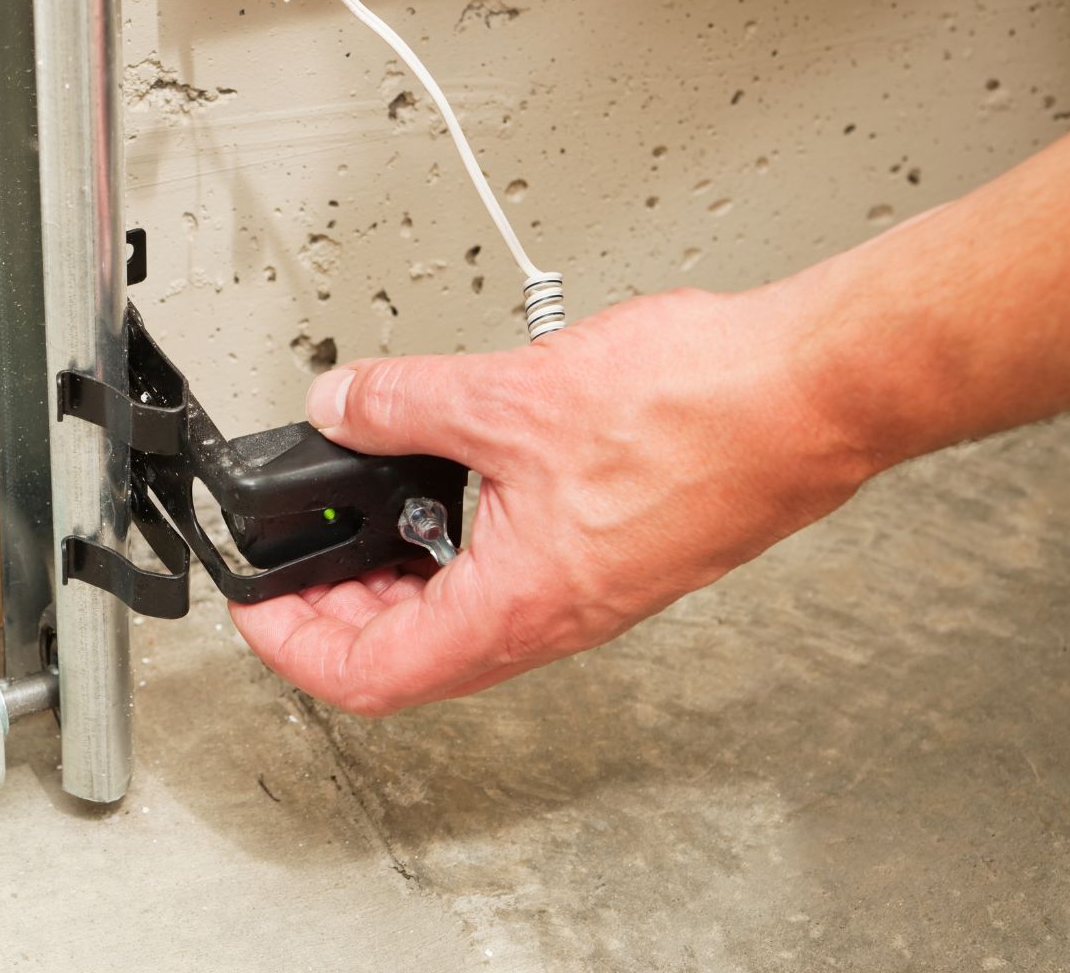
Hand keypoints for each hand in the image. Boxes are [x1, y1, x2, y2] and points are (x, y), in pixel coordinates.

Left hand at [227, 287, 879, 715]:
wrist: (814, 393)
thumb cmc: (700, 412)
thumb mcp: (507, 397)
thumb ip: (402, 404)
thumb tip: (341, 406)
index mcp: (514, 608)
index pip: (368, 675)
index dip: (293, 647)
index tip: (256, 605)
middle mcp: (551, 618)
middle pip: (407, 656)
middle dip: (336, 609)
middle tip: (297, 555)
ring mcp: (587, 591)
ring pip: (460, 617)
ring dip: (399, 575)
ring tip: (362, 510)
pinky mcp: (618, 553)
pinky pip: (509, 576)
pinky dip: (457, 541)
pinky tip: (451, 476)